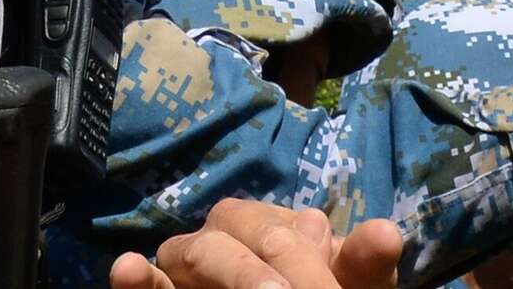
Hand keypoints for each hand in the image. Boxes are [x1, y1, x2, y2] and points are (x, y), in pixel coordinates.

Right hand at [110, 199, 401, 288]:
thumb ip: (363, 269)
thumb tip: (384, 232)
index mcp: (282, 228)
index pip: (295, 230)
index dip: (316, 264)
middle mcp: (234, 238)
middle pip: (248, 232)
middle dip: (280, 270)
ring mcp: (195, 269)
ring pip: (196, 252)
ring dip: (234, 271)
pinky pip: (146, 283)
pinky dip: (135, 276)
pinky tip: (128, 268)